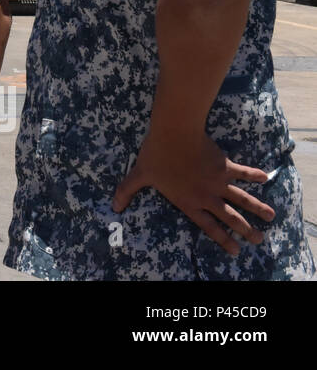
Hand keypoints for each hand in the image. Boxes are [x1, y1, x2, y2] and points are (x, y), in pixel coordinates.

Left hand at [112, 131, 273, 254]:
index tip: (235, 250)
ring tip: (270, 218)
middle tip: (259, 240)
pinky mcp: (225, 166)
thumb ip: (127, 191)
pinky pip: (243, 172)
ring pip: (243, 199)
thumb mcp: (139, 175)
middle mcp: (207, 196)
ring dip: (257, 209)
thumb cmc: (155, 155)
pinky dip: (255, 175)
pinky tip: (266, 179)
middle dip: (246, 230)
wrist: (174, 134)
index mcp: (188, 202)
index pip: (208, 226)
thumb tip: (113, 205)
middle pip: (231, 218)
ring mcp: (218, 182)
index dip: (222, 239)